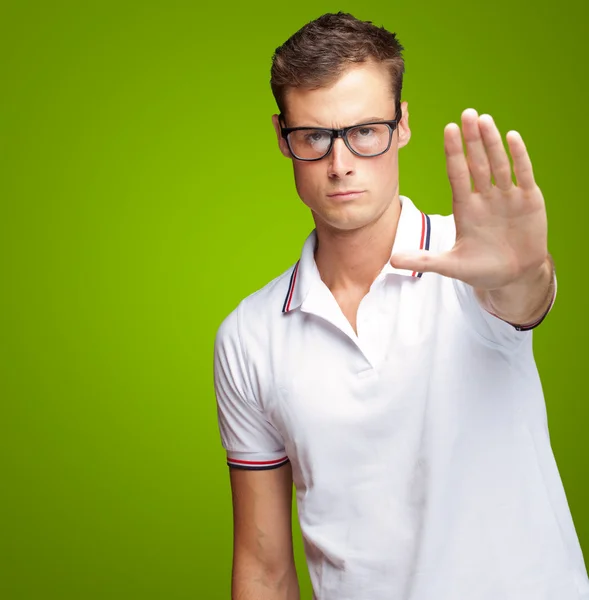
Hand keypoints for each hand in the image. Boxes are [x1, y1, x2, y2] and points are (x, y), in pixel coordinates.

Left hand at [390, 108, 547, 289]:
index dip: (453, 153)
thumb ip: (423, 261)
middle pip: (477, 163)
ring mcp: (507, 197)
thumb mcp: (451, 266)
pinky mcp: (529, 201)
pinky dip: (518, 157)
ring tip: (485, 120)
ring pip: (498, 163)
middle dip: (472, 140)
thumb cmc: (481, 269)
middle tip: (467, 113)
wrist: (514, 277)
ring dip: (492, 142)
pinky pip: (523, 174)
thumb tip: (390, 261)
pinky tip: (512, 137)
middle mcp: (485, 197)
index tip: (448, 129)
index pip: (457, 174)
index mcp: (465, 208)